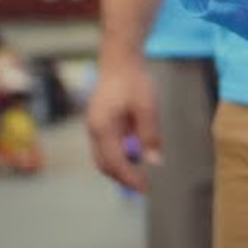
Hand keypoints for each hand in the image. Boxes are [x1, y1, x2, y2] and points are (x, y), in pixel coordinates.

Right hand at [83, 52, 157, 190]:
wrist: (119, 59)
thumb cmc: (132, 80)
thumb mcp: (147, 107)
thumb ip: (149, 135)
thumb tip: (154, 161)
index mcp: (102, 128)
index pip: (115, 163)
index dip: (130, 178)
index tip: (144, 188)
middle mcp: (94, 130)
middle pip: (104, 164)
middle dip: (122, 178)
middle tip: (142, 186)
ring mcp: (94, 126)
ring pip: (103, 157)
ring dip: (120, 167)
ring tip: (139, 174)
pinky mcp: (100, 122)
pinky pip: (106, 146)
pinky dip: (118, 156)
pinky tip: (134, 155)